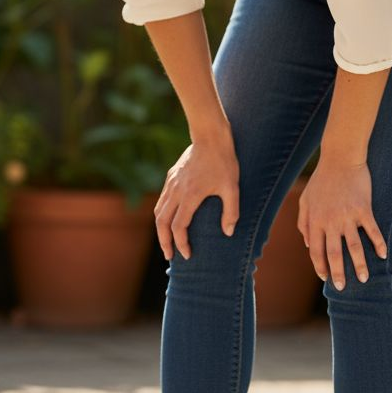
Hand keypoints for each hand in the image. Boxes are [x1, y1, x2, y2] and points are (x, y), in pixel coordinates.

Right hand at [155, 131, 239, 260]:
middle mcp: (176, 191)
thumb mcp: (232, 188)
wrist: (211, 137)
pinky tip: (170, 219)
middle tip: (170, 255)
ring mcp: (171, 183)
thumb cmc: (224, 162)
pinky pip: (162, 200)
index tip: (187, 254)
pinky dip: (162, 214)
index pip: (179, 227)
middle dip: (164, 242)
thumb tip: (228, 232)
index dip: (181, 243)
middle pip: (162, 222)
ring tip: (166, 242)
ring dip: (160, 229)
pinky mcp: (171, 177)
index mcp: (190, 195)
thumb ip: (231, 211)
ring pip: (158, 211)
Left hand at [298, 158, 386, 288]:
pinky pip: (372, 231)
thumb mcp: (305, 199)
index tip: (324, 277)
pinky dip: (379, 244)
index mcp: (315, 221)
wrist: (340, 158)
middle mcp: (330, 222)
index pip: (315, 250)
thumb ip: (304, 222)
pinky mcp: (363, 209)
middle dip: (338, 273)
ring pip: (354, 247)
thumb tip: (306, 243)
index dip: (319, 265)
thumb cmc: (321, 179)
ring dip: (360, 265)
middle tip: (342, 287)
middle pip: (334, 254)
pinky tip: (383, 255)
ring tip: (364, 279)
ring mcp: (348, 216)